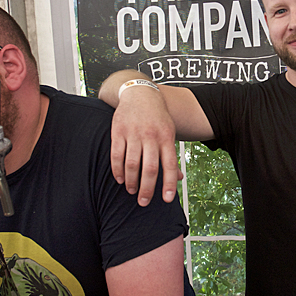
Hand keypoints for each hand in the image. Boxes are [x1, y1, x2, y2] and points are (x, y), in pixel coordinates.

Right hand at [110, 88, 181, 205]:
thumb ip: (171, 155)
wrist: (139, 93)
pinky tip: (120, 179)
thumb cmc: (157, 117)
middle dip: (147, 189)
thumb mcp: (169, 132)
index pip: (170, 165)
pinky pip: (117, 155)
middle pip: (150, 168)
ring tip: (132, 191)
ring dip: (131, 182)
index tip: (166, 200)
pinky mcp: (118, 131)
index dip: (169, 184)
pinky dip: (118, 170)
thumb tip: (179, 178)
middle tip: (143, 202)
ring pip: (132, 164)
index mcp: (166, 137)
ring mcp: (133, 133)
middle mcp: (151, 136)